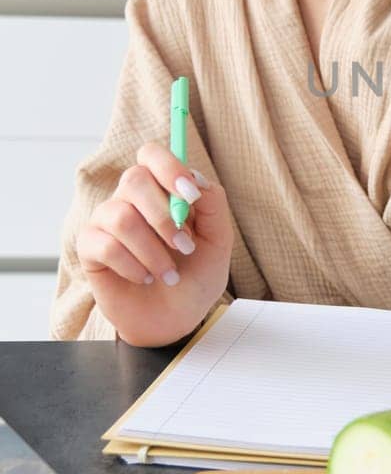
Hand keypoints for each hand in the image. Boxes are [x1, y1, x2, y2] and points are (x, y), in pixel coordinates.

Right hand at [75, 141, 233, 346]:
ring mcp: (106, 221)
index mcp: (161, 189)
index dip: (169, 168)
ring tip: (169, 274)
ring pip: (121, 217)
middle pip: (133, 179)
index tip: (190, 195)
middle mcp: (130, 198)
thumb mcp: (218, 241)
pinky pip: (105, 246)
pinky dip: (132, 266)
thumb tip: (196, 178)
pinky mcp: (89, 247)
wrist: (175, 319)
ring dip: (152, 251)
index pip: (152, 154)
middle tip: (185, 247)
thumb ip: (213, 205)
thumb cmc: (195, 275)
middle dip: (164, 217)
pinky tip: (144, 278)